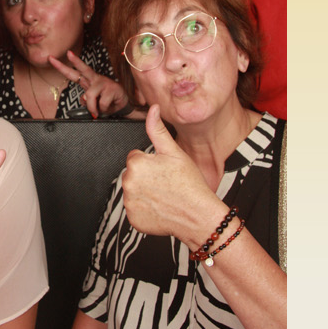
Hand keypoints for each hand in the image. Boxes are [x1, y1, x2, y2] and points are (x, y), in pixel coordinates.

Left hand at [50, 51, 130, 118]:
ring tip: (97, 111)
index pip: (73, 73)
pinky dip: (103, 109)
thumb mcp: (92, 103)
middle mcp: (94, 79)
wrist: (122, 105)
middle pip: (83, 68)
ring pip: (90, 95)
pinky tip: (108, 107)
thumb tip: (84, 99)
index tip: (51, 59)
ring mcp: (103, 83)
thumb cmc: (105, 101)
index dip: (62, 67)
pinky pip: (102, 103)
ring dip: (92, 107)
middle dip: (75, 61)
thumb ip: (85, 101)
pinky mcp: (112, 88)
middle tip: (68, 53)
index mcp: (87, 81)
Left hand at [120, 105, 223, 245]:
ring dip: (145, 192)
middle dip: (146, 177)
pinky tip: (160, 207)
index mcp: (136, 164)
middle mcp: (129, 183)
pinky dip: (145, 209)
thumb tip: (153, 109)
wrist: (199, 216)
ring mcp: (130, 203)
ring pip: (134, 191)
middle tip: (166, 182)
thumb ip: (157, 130)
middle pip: (133, 174)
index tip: (164, 170)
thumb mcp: (175, 152)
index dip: (151, 163)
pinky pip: (135, 209)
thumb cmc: (190, 184)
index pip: (136, 158)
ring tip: (165, 195)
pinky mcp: (133, 219)